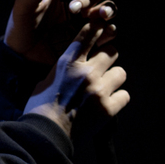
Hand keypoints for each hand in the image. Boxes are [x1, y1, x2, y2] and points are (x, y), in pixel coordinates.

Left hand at [4, 0, 115, 64]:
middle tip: (74, 8)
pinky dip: (108, 30)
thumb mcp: (22, 8)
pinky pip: (107, 32)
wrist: (21, 58)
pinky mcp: (89, 40)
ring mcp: (85, 22)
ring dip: (107, 10)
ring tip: (99, 16)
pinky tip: (101, 33)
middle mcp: (79, 5)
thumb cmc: (21, 28)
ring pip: (107, 11)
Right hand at [21, 17, 128, 136]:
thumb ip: (63, 70)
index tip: (102, 28)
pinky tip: (107, 104)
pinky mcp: (108, 109)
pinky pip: (125, 95)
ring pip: (121, 72)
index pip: (89, 34)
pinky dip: (118, 99)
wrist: (45, 135)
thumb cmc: (39, 109)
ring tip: (105, 89)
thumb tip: (73, 66)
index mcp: (68, 63)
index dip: (98, 28)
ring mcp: (99, 90)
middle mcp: (86, 73)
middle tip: (102, 69)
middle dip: (108, 59)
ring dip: (114, 79)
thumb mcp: (45, 81)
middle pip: (112, 52)